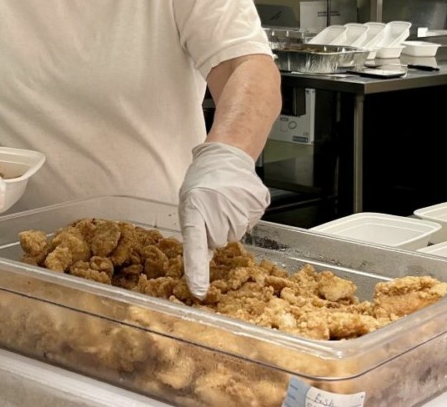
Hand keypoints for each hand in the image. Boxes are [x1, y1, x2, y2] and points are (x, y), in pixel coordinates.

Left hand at [179, 142, 268, 298]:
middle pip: (219, 241)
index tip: (199, 290)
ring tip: (226, 201)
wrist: (226, 156)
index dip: (197, 270)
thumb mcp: (189, 205)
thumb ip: (195, 231)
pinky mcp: (257, 203)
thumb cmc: (203, 182)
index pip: (194, 246)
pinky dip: (245, 213)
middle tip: (213, 210)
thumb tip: (200, 261)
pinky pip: (250, 222)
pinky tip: (238, 199)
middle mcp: (217, 209)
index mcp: (194, 209)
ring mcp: (240, 206)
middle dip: (216, 231)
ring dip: (230, 222)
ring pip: (236, 233)